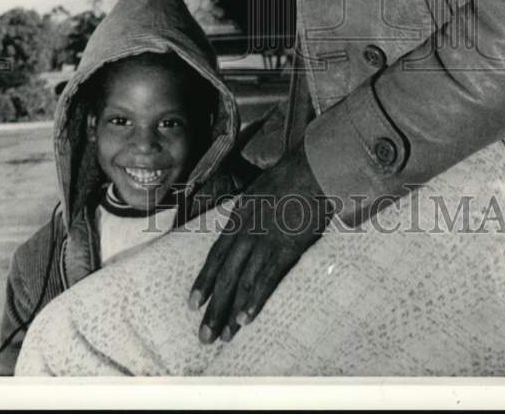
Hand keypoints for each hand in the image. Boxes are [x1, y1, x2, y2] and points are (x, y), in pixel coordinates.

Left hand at [188, 141, 333, 343]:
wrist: (310, 169)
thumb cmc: (288, 177)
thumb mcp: (258, 191)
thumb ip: (248, 213)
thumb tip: (243, 230)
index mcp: (238, 218)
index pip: (215, 255)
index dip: (204, 281)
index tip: (194, 303)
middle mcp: (245, 232)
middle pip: (225, 275)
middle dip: (213, 306)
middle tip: (203, 334)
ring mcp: (264, 241)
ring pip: (242, 282)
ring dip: (230, 311)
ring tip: (223, 336)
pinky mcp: (285, 249)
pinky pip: (267, 279)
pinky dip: (255, 300)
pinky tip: (246, 318)